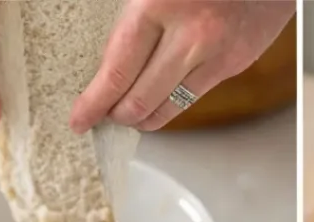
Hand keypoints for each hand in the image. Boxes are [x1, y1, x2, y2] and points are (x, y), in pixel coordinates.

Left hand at [70, 0, 294, 132]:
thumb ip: (135, 17)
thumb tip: (110, 60)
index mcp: (158, 3)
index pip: (118, 68)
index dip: (96, 100)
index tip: (81, 118)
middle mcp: (188, 32)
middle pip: (140, 98)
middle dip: (118, 114)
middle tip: (105, 116)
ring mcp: (213, 52)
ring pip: (167, 107)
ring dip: (144, 117)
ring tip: (131, 115)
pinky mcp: (233, 64)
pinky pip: (192, 97)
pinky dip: (171, 105)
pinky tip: (161, 101)